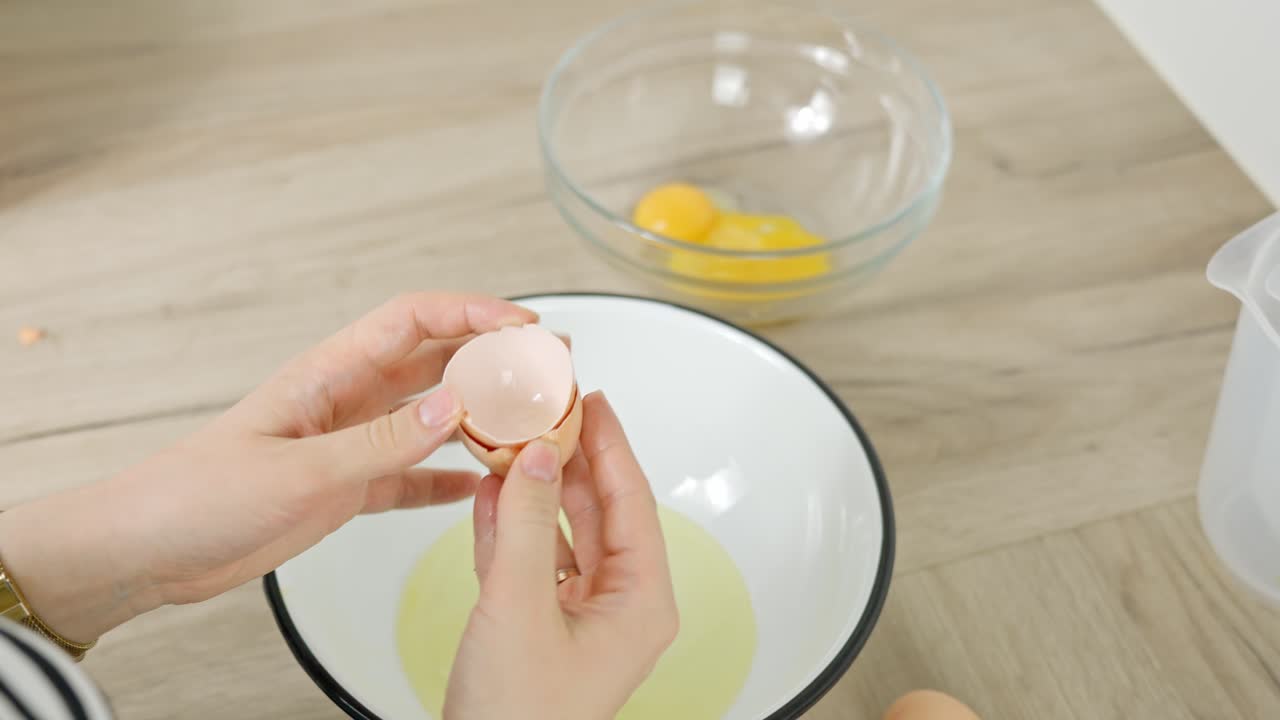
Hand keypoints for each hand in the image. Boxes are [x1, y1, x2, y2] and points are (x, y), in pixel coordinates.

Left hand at [0, 292, 536, 643]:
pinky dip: (447, 475)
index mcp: (329, 373)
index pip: (413, 320)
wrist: (147, 550)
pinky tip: (478, 484)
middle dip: (494, 358)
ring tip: (531, 422)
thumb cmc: (197, 495)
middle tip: (550, 366)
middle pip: (435, 362)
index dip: (472, 313)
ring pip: (431, 417)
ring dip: (480, 416)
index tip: (523, 325)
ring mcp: (349, 443)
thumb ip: (382, 441)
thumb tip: (457, 404)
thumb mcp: (299, 469)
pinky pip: (411, 473)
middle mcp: (347, 399)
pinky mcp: (345, 487)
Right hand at [444, 392, 678, 719]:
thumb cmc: (518, 719)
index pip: (631, 502)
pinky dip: (509, 525)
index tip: (591, 400)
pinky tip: (489, 491)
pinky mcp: (541, 625)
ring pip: (561, 532)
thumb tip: (541, 455)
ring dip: (534, 488)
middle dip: (570, 460)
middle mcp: (617, 604)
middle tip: (546, 409)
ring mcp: (578, 614)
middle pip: (599, 511)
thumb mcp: (520, 609)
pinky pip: (531, 559)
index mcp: (639, 602)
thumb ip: (528, 525)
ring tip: (512, 438)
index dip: (611, 446)